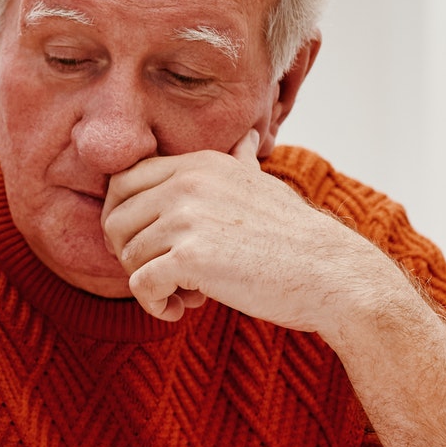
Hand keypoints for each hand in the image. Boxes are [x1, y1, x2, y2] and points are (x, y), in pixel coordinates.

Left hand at [100, 132, 397, 334]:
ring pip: (127, 257)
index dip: (123, 220)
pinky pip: (139, 286)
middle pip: (114, 221)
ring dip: (149, 283)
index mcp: (198, 163)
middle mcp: (188, 182)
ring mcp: (187, 217)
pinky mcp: (191, 257)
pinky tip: (178, 309)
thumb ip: (241, 162)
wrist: (332, 274)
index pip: (121, 182)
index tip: (147, 245)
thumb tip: (249, 137)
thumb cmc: (296, 238)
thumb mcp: (264, 185)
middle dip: (129, 254)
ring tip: (185, 292)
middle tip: (163, 273)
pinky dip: (153, 304)